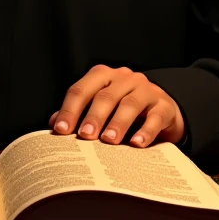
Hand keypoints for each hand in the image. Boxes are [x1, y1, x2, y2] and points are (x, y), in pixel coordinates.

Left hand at [48, 64, 184, 147]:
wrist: (161, 110)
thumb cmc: (123, 109)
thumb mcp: (100, 107)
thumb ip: (78, 113)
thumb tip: (53, 124)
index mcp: (103, 76)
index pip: (81, 89)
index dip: (69, 110)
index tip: (61, 130)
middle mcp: (124, 78)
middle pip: (105, 96)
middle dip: (93, 117)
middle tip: (85, 136)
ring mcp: (146, 89)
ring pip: (130, 104)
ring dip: (118, 123)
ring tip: (109, 141)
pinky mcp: (164, 105)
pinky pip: (155, 117)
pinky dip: (146, 131)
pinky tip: (137, 144)